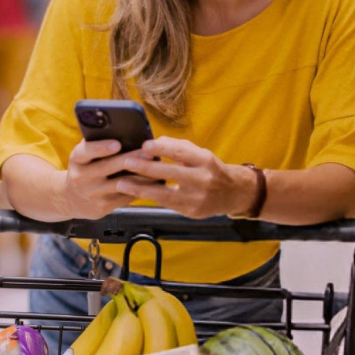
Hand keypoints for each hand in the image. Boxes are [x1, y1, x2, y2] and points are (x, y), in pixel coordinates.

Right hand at [57, 140, 151, 219]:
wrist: (71, 198)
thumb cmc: (85, 169)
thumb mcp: (84, 156)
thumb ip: (97, 144)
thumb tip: (124, 132)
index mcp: (77, 159)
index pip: (86, 151)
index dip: (101, 147)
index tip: (117, 143)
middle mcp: (81, 177)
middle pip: (108, 167)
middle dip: (130, 159)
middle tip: (148, 153)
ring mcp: (92, 194)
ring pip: (121, 184)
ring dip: (141, 176)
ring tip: (156, 167)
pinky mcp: (102, 207)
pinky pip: (125, 197)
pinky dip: (140, 189)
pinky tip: (152, 183)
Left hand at [116, 137, 256, 218]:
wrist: (232, 193)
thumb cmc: (210, 169)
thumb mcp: (199, 154)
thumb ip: (178, 147)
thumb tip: (155, 142)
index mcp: (205, 160)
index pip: (181, 153)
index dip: (162, 149)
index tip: (144, 145)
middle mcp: (203, 179)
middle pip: (170, 173)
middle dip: (145, 168)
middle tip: (126, 162)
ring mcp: (197, 198)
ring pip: (164, 194)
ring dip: (140, 188)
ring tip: (122, 183)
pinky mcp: (191, 212)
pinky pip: (166, 204)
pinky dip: (149, 198)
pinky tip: (134, 193)